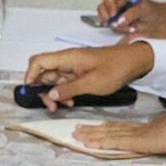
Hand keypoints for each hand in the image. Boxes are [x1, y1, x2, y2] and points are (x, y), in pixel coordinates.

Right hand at [23, 44, 153, 109]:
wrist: (135, 61)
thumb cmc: (115, 69)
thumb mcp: (92, 83)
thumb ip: (69, 89)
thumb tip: (51, 94)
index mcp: (68, 58)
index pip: (39, 61)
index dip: (30, 75)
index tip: (31, 91)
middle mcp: (67, 60)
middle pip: (44, 72)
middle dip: (42, 90)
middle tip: (50, 106)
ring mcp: (74, 66)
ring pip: (54, 79)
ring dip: (54, 93)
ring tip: (61, 107)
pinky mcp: (80, 71)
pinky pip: (65, 81)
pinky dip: (65, 92)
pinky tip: (71, 102)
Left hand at [74, 114, 165, 155]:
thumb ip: (160, 134)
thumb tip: (158, 137)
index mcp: (144, 128)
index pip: (119, 128)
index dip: (104, 128)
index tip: (92, 128)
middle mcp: (137, 130)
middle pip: (110, 130)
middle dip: (92, 131)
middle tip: (77, 130)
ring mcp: (136, 135)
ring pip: (108, 135)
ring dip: (92, 136)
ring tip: (78, 136)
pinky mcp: (138, 141)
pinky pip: (116, 142)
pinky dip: (102, 143)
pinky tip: (91, 144)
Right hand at [99, 0, 165, 37]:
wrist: (161, 23)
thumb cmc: (155, 12)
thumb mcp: (145, 10)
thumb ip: (131, 14)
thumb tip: (119, 20)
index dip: (109, 5)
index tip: (114, 14)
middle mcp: (118, 3)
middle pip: (102, 7)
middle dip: (109, 17)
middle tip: (117, 24)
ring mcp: (116, 14)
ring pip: (105, 19)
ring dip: (116, 26)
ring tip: (129, 28)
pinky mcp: (118, 24)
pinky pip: (112, 27)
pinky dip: (118, 31)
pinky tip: (129, 30)